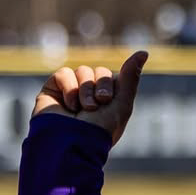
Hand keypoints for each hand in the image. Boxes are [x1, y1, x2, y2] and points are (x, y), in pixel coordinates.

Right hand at [31, 50, 147, 145]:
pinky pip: (63, 73)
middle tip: (95, 106)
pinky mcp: (52, 91)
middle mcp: (90, 97)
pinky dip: (68, 87)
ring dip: (84, 90)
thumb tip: (143, 52)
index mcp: (107, 103)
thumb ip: (131, 77)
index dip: (110, 85)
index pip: (112, 77)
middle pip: (98, 72)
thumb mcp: (122, 104)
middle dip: (98, 87)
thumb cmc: (99, 130)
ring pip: (82, 71)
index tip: (107, 102)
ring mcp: (71, 93)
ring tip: (82, 110)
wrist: (70, 142)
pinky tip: (69, 106)